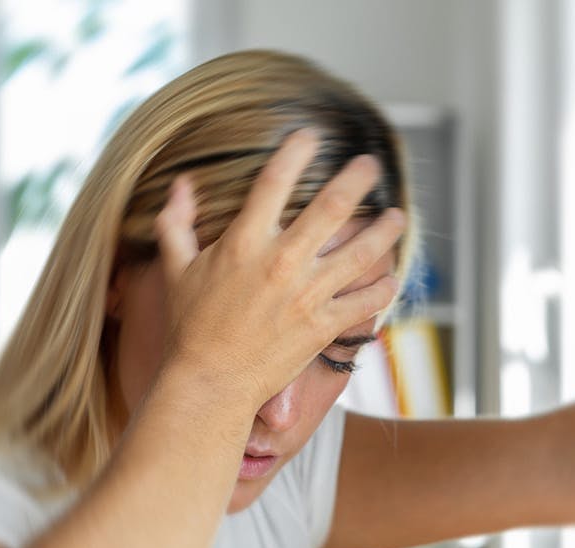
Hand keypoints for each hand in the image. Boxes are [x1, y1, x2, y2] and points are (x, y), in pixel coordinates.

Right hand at [152, 128, 404, 407]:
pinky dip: (384, 288)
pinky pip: (365, 302)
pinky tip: (393, 277)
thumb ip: (176, 223)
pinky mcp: (323, 327)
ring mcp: (306, 295)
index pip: (275, 182)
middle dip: (357, 178)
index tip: (312, 136)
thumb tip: (180, 184)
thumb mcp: (176, 269)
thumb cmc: (190, 327)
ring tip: (398, 216)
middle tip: (371, 164)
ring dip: (385, 231)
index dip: (296, 152)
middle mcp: (281, 262)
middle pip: (332, 206)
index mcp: (244, 242)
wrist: (210, 384)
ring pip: (361, 252)